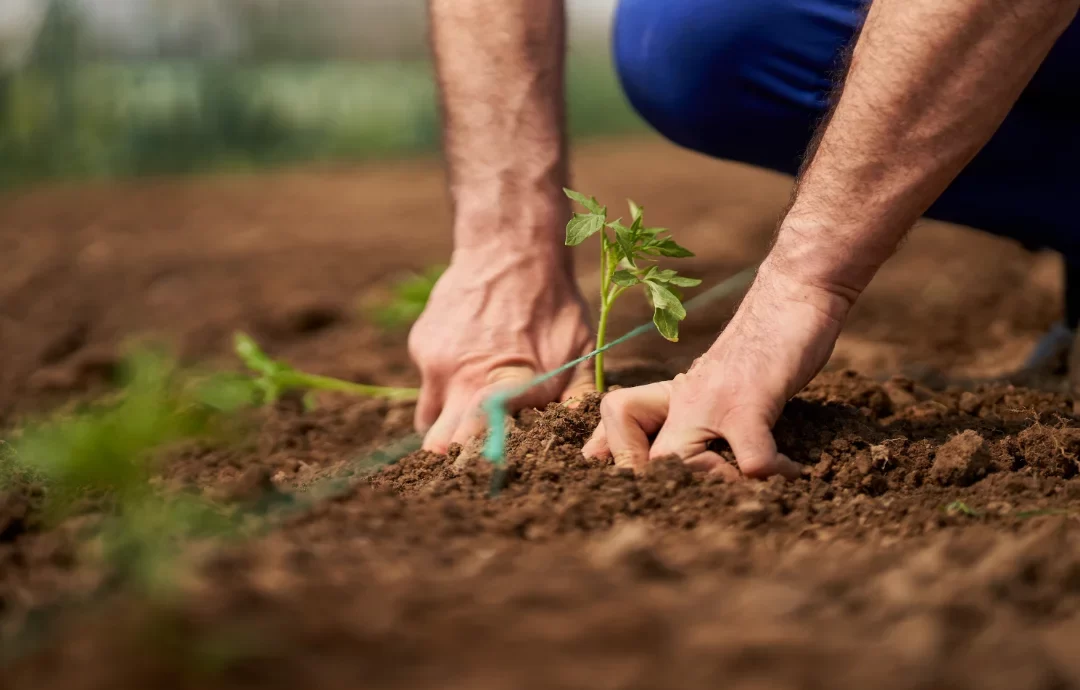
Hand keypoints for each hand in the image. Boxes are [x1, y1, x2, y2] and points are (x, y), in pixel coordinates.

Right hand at [409, 246, 593, 451]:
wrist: (510, 246)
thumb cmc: (554, 303)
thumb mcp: (580, 349)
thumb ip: (578, 397)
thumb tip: (587, 441)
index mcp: (506, 388)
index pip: (478, 445)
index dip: (477, 465)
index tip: (484, 475)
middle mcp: (463, 380)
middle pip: (439, 444)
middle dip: (454, 456)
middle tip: (471, 459)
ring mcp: (436, 363)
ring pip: (430, 418)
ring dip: (447, 423)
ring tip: (474, 409)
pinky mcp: (422, 346)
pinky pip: (429, 382)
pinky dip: (446, 382)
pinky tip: (471, 359)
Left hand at [582, 264, 850, 478]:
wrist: (793, 293)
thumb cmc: (764, 345)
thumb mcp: (719, 383)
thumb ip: (699, 416)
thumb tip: (694, 458)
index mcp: (673, 399)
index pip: (616, 427)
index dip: (620, 460)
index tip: (639, 488)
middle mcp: (682, 401)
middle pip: (637, 460)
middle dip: (662, 491)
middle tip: (704, 502)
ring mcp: (711, 401)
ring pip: (678, 465)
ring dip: (715, 488)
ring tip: (749, 487)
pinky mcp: (749, 400)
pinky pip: (751, 460)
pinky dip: (773, 473)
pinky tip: (793, 471)